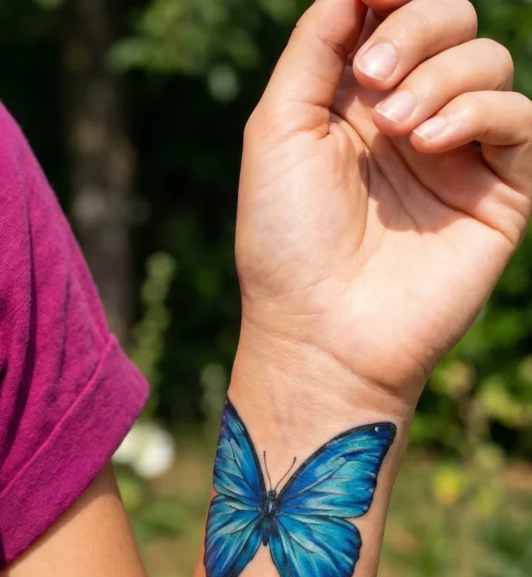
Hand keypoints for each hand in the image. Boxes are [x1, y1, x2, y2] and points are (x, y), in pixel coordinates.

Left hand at [236, 0, 531, 405]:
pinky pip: (519, 120)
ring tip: (399, 129)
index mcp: (357, 101)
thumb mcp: (279, 128)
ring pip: (490, 60)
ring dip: (442, 75)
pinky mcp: (498, 195)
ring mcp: (457, 157)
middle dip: (416, 29)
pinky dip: (480, 112)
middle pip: (452, 20)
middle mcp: (411, 121)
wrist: (321, 334)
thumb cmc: (286, 240)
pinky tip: (433, 142)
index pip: (396, 13)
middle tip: (374, 80)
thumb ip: (317, 44)